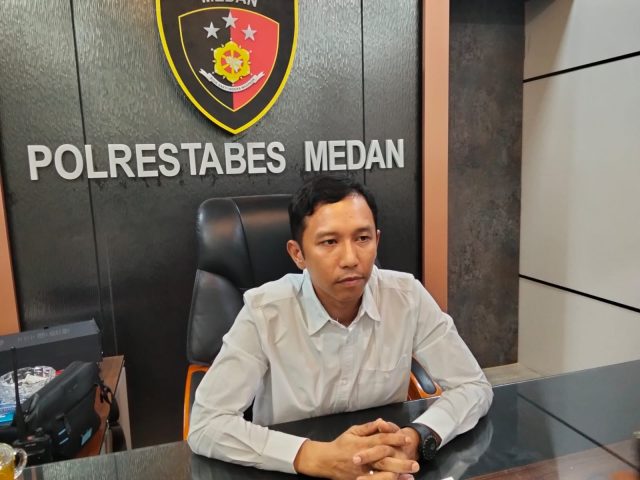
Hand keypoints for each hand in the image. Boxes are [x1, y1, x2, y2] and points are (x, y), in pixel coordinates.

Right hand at [293, 419, 411, 479]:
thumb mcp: (353, 431)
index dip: (395, 438)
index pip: (381, 440)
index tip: (407, 439)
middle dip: (400, 462)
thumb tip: (382, 421)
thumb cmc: (341, 444)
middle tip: (415, 463)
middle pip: (384, 460)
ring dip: (397, 475)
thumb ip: (368, 427)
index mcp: (362, 443)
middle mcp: (364, 458)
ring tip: (410, 476)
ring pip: (381, 474)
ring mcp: (362, 471)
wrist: (326, 461)